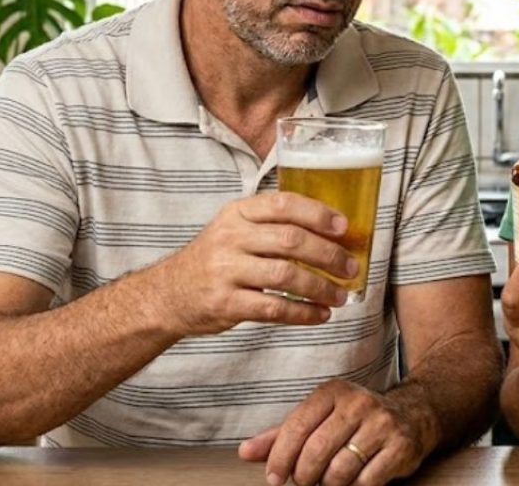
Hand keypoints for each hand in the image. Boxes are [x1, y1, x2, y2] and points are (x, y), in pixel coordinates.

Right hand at [147, 192, 357, 335]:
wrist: (166, 295)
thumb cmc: (214, 259)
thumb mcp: (234, 229)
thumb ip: (272, 225)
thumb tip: (332, 232)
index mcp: (237, 213)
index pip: (283, 204)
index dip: (317, 214)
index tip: (344, 226)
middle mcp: (230, 238)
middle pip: (291, 240)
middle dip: (329, 254)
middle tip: (351, 266)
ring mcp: (226, 271)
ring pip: (286, 275)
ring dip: (321, 287)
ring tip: (340, 295)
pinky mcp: (225, 303)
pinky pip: (274, 308)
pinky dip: (302, 313)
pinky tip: (320, 315)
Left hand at [238, 379, 434, 485]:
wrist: (413, 414)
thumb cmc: (355, 421)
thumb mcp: (319, 419)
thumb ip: (281, 436)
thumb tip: (245, 452)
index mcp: (333, 392)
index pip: (297, 426)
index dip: (280, 458)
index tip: (274, 478)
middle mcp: (359, 402)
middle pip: (316, 452)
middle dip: (304, 477)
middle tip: (305, 482)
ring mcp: (382, 423)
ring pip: (340, 470)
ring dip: (329, 485)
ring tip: (330, 481)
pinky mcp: (400, 446)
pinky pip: (366, 481)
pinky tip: (354, 481)